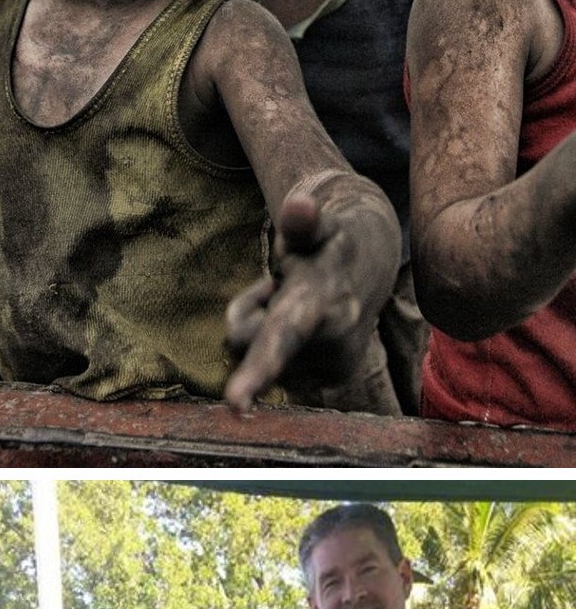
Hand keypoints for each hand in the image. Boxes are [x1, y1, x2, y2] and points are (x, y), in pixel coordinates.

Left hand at [227, 156, 398, 403]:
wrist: (373, 263)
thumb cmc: (326, 241)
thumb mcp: (315, 225)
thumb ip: (302, 221)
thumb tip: (299, 204)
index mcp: (323, 304)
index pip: (282, 338)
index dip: (257, 372)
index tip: (234, 404)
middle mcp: (333, 343)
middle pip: (244, 341)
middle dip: (250, 311)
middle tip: (276, 283)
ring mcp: (334, 368)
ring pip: (259, 357)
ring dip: (267, 331)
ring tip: (297, 304)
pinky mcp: (333, 379)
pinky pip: (276, 369)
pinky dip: (283, 347)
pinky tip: (308, 326)